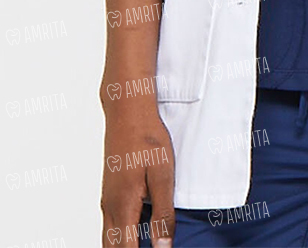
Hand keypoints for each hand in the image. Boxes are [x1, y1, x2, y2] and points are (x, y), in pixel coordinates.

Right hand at [101, 95, 174, 246]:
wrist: (127, 110)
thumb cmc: (147, 138)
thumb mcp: (163, 175)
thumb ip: (163, 213)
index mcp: (124, 206)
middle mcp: (110, 207)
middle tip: (152, 247)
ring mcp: (107, 199)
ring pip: (110, 238)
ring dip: (124, 245)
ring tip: (145, 240)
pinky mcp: (110, 191)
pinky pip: (111, 223)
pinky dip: (122, 235)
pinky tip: (140, 229)